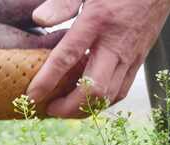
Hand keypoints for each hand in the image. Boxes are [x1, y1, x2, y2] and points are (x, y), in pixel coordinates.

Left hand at [27, 0, 169, 117]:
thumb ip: (62, 3)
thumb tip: (38, 19)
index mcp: (96, 22)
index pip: (67, 58)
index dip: (47, 81)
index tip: (31, 96)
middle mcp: (115, 45)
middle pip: (92, 89)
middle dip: (67, 107)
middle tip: (48, 108)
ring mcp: (130, 57)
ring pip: (107, 96)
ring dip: (83, 109)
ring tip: (62, 109)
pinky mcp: (138, 63)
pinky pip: (119, 92)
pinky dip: (99, 103)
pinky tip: (84, 103)